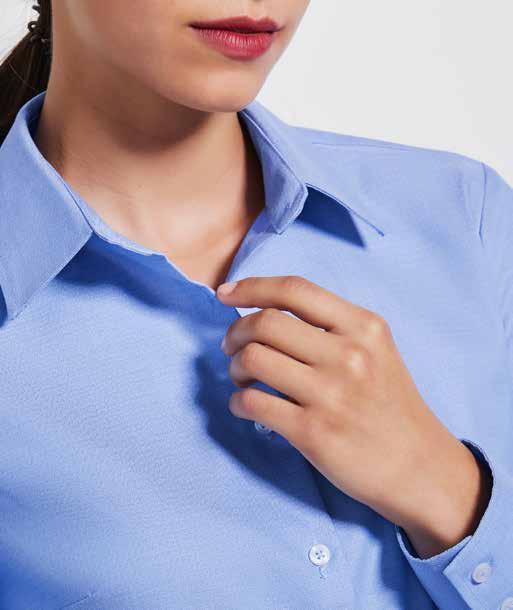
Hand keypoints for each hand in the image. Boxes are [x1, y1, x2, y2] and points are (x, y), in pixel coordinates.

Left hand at [216, 275, 491, 557]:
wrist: (419, 466)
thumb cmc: (390, 404)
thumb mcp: (377, 350)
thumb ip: (332, 327)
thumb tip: (266, 310)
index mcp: (363, 327)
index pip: (295, 290)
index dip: (251, 287)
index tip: (225, 294)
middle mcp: (349, 354)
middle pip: (266, 322)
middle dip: (235, 331)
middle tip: (231, 346)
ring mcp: (331, 394)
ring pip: (254, 358)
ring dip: (234, 366)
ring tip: (241, 377)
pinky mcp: (314, 432)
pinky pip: (252, 402)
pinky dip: (237, 401)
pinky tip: (246, 404)